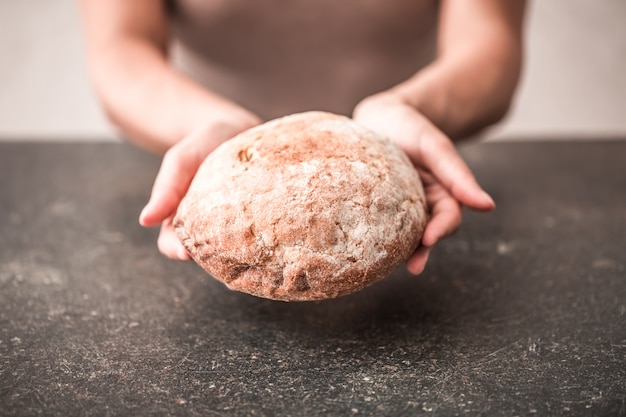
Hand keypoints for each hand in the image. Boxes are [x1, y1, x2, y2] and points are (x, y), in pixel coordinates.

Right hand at [139, 116, 260, 259]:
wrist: (235, 128)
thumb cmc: (202, 144)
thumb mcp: (180, 160)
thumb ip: (166, 188)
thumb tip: (145, 221)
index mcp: (183, 218)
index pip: (174, 244)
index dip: (177, 250)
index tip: (185, 252)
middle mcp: (209, 227)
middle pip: (206, 252)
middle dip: (211, 256)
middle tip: (222, 254)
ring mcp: (236, 225)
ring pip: (235, 248)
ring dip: (242, 251)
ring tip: (253, 249)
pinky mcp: (262, 218)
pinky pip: (262, 232)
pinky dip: (266, 236)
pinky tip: (275, 235)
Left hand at [353, 94, 494, 273]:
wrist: (381, 117)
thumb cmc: (412, 127)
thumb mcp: (435, 147)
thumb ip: (458, 174)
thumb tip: (488, 206)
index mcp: (441, 193)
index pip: (448, 218)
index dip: (441, 230)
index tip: (429, 239)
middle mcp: (422, 205)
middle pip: (426, 233)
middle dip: (421, 251)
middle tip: (413, 266)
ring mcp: (398, 208)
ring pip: (402, 234)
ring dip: (399, 251)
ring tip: (386, 265)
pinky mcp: (376, 208)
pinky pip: (377, 225)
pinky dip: (374, 236)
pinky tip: (362, 246)